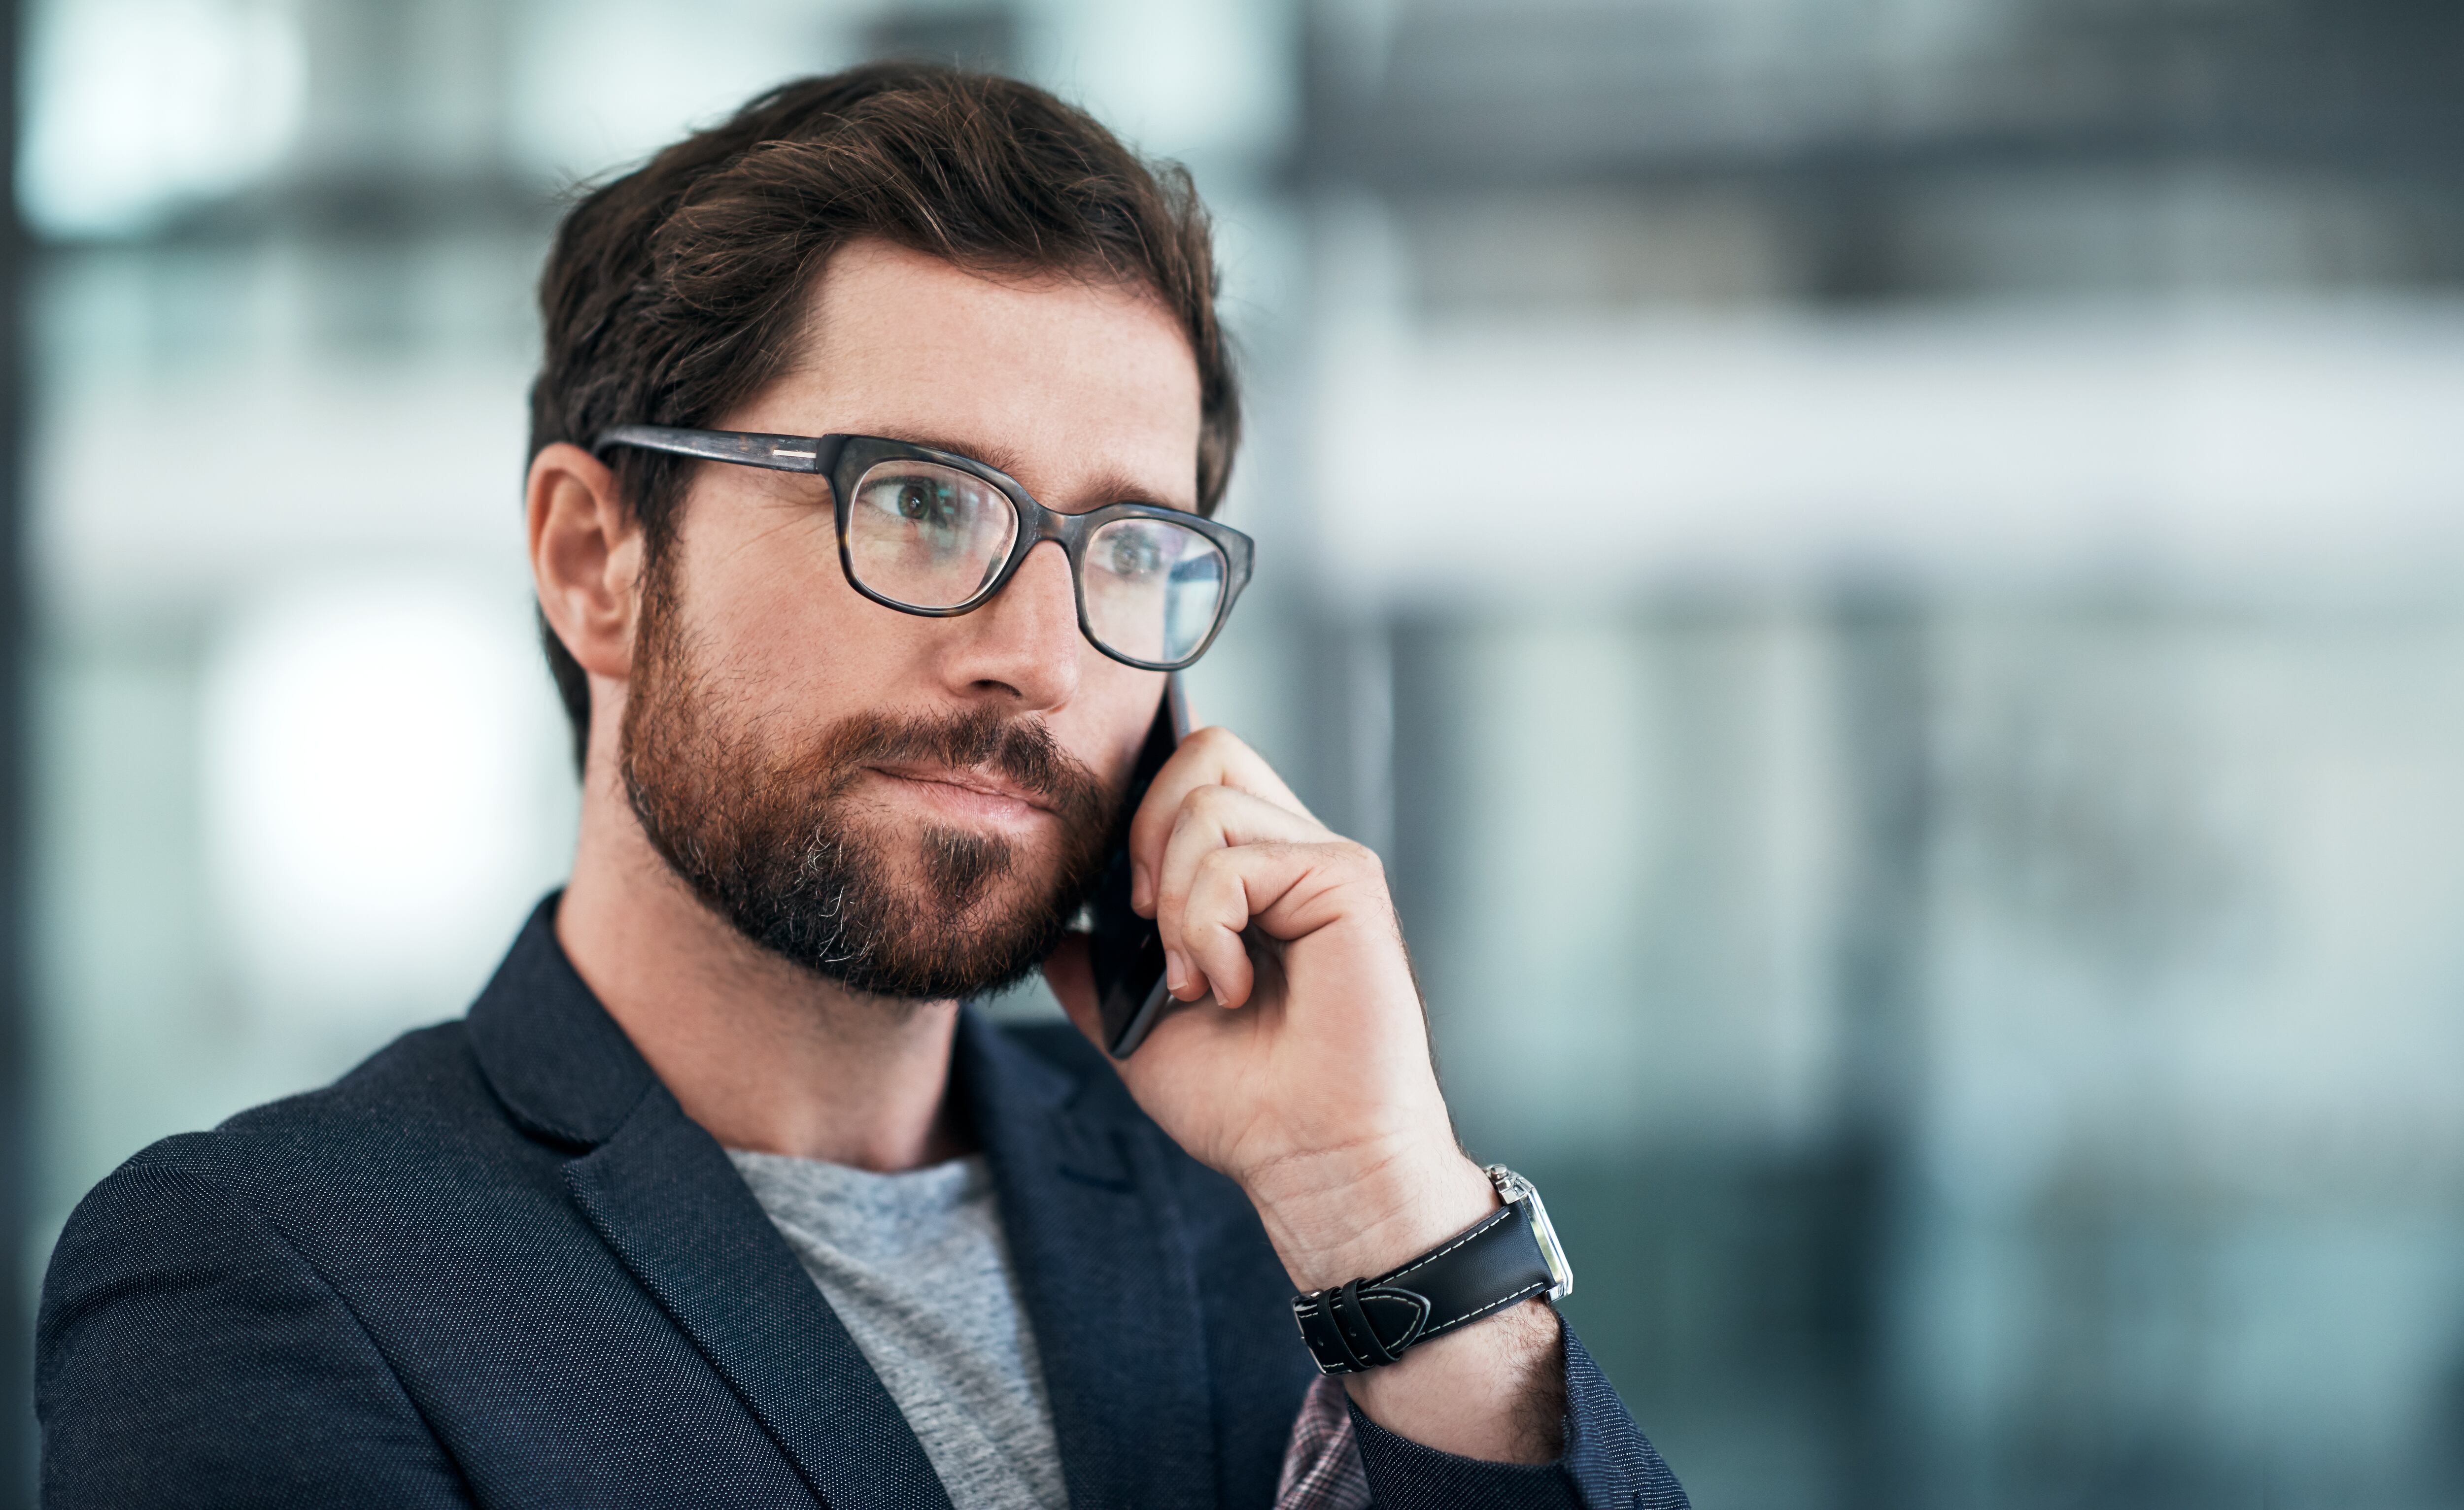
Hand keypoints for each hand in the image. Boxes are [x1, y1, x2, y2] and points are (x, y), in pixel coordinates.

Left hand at [1043, 726, 1493, 1294]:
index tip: (1127, 909)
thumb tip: (1052, 936)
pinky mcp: (1346, 879)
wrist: (1310, 1162)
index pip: (1189, 778)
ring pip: (1208, 797)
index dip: (1139, 818)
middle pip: (1205, 752)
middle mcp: (1291, 854)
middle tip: (1150, 926)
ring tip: (1197, 978)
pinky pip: (1237, 857)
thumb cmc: (1248, 1108)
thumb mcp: (1140, 1031)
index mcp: (1253, 878)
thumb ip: (1098, 974)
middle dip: (1146, 832)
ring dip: (1178, 898)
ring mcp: (1322, 862)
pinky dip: (1209, 926)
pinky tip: (1232, 987)